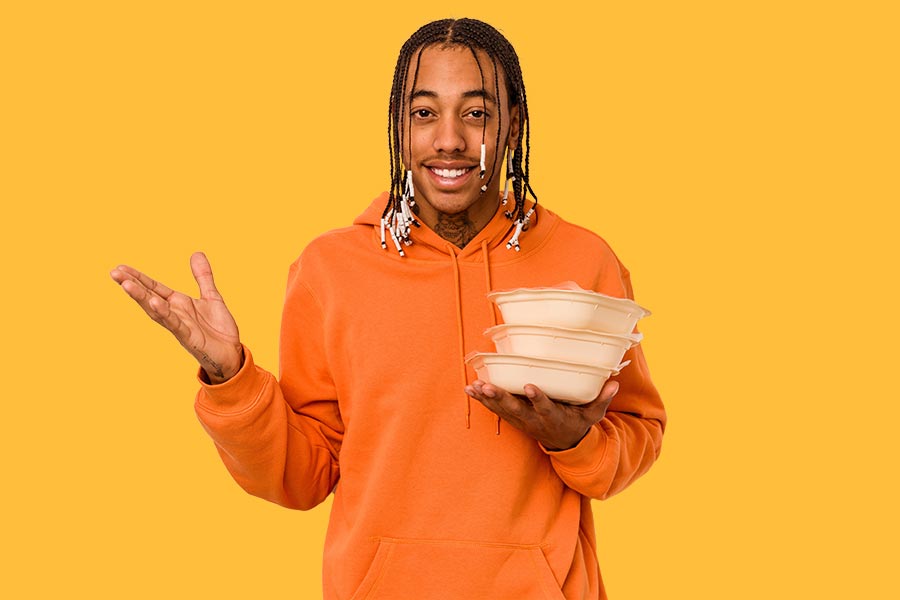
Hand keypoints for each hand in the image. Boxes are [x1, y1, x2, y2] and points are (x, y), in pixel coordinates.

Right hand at [110, 252, 242, 383]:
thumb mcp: (211, 296)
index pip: (153, 287)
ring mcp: (179, 326)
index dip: (138, 277)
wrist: (230, 352)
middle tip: (114, 273)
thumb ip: (203, 276)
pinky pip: (175, 324)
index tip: (120, 267)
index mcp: (177, 303)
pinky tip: (155, 303)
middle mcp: (174, 314)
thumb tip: (196, 253)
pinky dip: (165, 314)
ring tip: (127, 285)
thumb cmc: (217, 328)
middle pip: (149, 296)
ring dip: (142, 298)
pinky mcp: (189, 337)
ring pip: (156, 310)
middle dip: (132, 285)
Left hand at [464, 379, 619, 450]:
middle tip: (487, 386)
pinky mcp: (513, 419)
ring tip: (474, 386)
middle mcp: (535, 420)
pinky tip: (470, 389)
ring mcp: (522, 421)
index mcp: (554, 417)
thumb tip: (614, 383)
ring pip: (502, 409)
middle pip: (516, 409)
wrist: (565, 446)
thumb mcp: (594, 415)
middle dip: (501, 398)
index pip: (545, 407)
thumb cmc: (579, 424)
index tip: (529, 385)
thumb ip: (602, 400)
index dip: (537, 398)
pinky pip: (496, 410)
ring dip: (487, 399)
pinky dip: (482, 401)